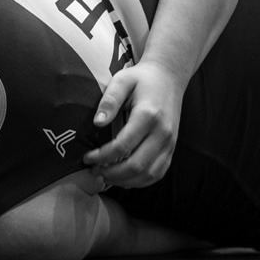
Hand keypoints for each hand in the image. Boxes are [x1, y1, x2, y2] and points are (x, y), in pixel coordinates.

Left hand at [82, 60, 182, 188]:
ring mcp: (170, 143)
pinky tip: (123, 178)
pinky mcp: (171, 149)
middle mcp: (162, 133)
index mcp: (148, 116)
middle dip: (112, 174)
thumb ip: (109, 100)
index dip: (102, 156)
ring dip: (125, 181)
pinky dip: (140, 181)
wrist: (168, 77)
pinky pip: (158, 173)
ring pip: (149, 174)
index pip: (123, 146)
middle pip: (137, 165)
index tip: (87, 157)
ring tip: (105, 176)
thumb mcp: (122, 80)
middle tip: (94, 172)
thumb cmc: (141, 79)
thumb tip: (97, 122)